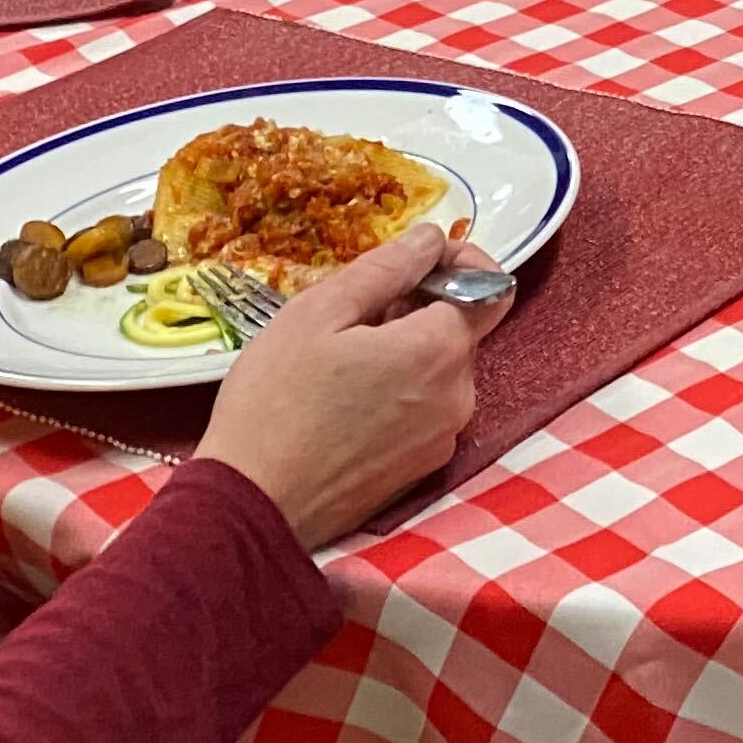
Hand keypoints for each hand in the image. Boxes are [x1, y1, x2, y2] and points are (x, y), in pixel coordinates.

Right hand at [192, 229, 503, 548]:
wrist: (252, 503)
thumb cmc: (274, 402)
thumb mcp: (318, 312)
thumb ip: (386, 268)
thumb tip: (430, 238)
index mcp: (439, 351)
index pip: (491, 288)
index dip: (461, 264)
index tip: (419, 260)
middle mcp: (458, 397)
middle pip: (461, 332)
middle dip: (420, 309)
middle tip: (355, 313)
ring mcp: (441, 439)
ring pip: (441, 372)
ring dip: (406, 352)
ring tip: (340, 359)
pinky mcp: (420, 471)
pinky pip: (425, 412)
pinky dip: (400, 393)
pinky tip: (345, 399)